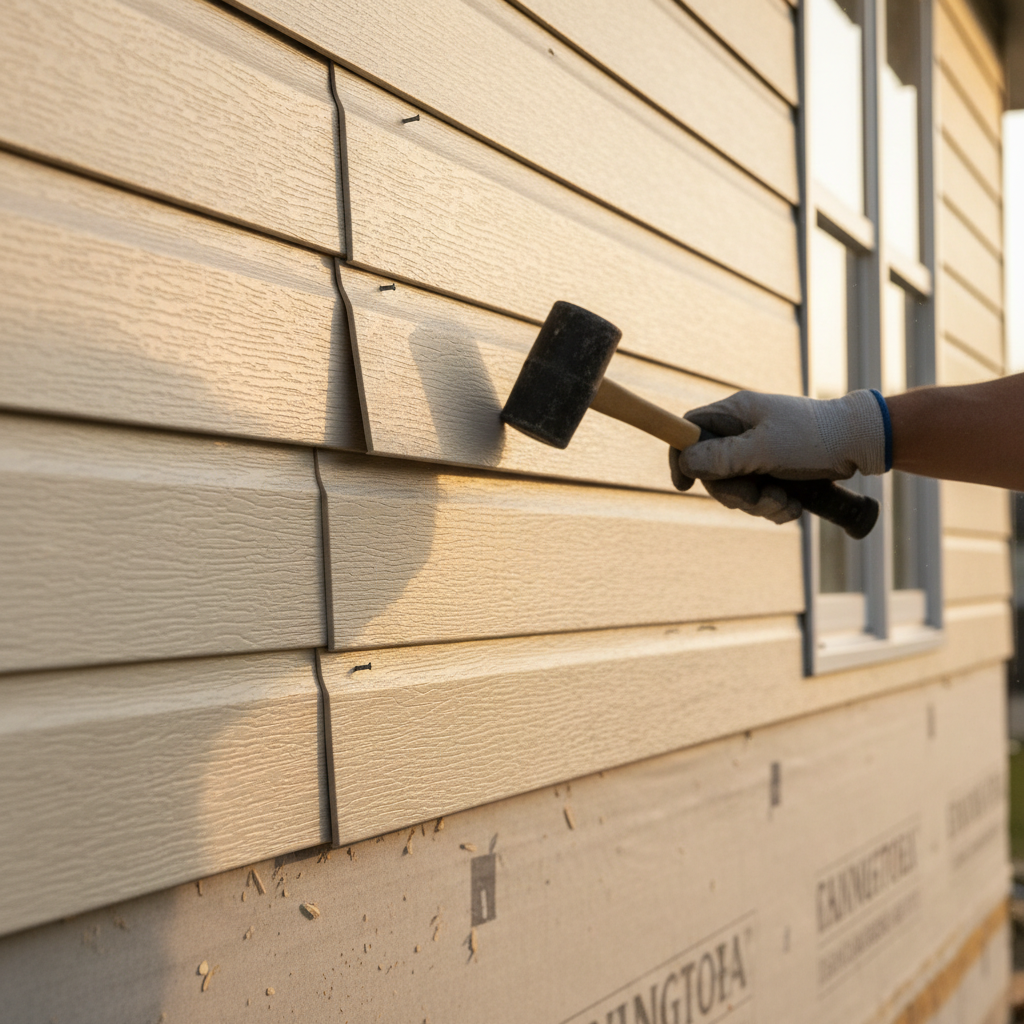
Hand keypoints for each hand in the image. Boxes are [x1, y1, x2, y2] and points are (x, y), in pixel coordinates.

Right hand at [672, 389, 887, 521]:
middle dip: (737, 494)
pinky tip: (796, 505)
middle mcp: (741, 430)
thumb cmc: (813, 438)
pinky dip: (776, 506)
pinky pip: (760, 496)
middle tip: (762, 498)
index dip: (681, 458)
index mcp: (735, 413)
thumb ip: (722, 456)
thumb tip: (686, 462)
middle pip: (713, 471)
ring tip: (788, 503)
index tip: (685, 486)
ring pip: (738, 488)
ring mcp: (757, 451)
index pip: (689, 430)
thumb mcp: (764, 449)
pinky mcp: (774, 469)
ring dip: (761, 504)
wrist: (860, 444)